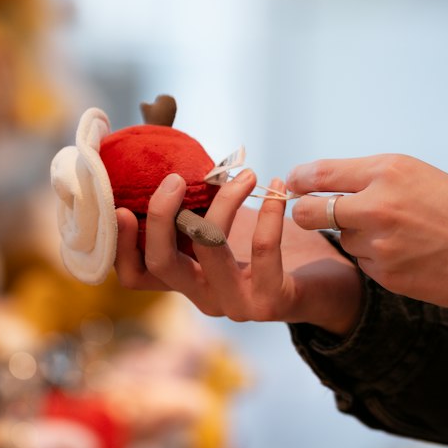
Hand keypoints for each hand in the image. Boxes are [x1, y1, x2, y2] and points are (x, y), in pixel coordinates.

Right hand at [114, 169, 363, 335]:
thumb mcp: (229, 222)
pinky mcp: (271, 302)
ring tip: (245, 173)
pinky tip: (276, 187)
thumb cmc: (273, 248)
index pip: (136, 275)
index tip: (121, 206)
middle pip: (161, 262)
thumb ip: (198, 198)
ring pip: (210, 250)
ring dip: (224, 202)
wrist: (326, 287)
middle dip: (161, 215)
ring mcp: (235, 304)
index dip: (122, 244)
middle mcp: (203, 297)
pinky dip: (269, 214)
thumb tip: (169, 143)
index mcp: (187, 279)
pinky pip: (264, 252)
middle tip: (175, 178)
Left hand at [288, 154, 447, 309]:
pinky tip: (409, 254)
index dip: (300, 180)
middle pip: (310, 212)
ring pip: (343, 240)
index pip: (319, 173)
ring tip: (398, 234)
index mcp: (387, 170)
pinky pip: (365, 264)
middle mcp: (376, 205)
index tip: (295, 183)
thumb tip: (337, 187)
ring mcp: (379, 244)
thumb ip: (377, 180)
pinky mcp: (386, 275)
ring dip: (357, 237)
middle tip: (316, 213)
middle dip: (308, 213)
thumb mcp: (421, 175)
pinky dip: (377, 259)